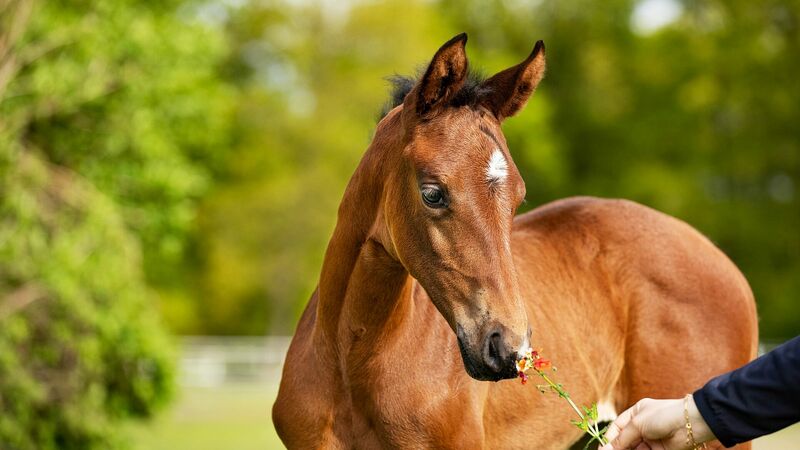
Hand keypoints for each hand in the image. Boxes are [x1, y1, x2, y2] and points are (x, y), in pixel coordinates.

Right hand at [599, 396, 714, 449]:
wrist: (691, 423)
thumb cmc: (663, 415)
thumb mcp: (637, 424)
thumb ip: (621, 438)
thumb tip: (605, 449)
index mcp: (636, 413)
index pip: (617, 428)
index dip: (609, 439)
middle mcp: (642, 426)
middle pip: (624, 441)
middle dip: (617, 449)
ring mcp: (651, 439)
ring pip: (634, 449)